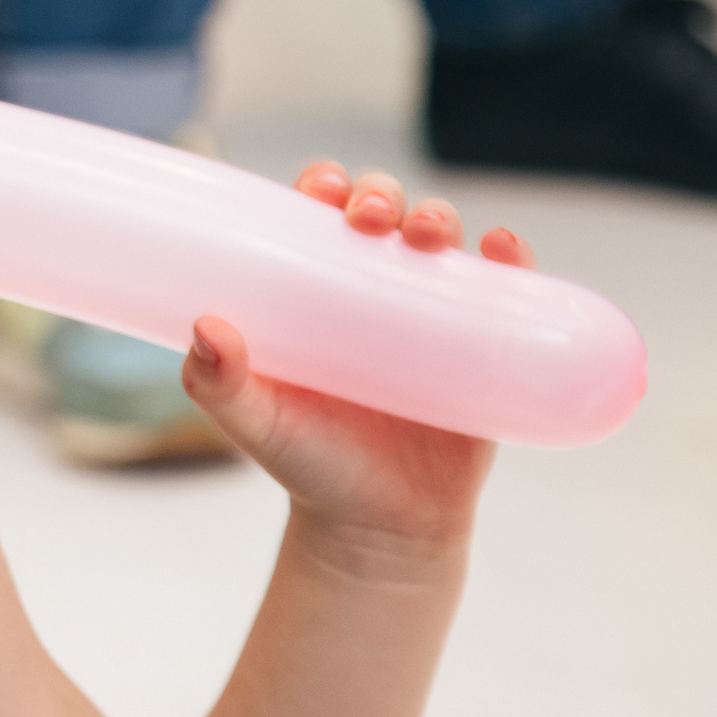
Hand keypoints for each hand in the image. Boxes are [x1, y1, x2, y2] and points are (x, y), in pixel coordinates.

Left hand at [180, 163, 532, 552]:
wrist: (379, 528)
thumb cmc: (309, 464)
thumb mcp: (257, 422)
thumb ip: (219, 382)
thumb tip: (205, 328)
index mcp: (315, 293)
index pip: (319, 218)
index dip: (324, 187)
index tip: (321, 188)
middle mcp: (374, 293)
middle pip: (384, 215)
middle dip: (382, 195)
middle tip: (371, 216)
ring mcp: (431, 317)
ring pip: (442, 242)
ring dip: (438, 216)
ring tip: (427, 233)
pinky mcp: (483, 350)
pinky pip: (505, 293)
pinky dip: (511, 260)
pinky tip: (504, 247)